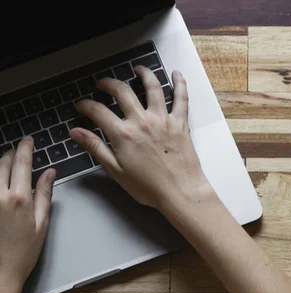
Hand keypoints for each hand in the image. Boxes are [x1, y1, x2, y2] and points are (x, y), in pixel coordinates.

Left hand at [0, 138, 54, 292]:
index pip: (22, 163)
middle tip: (18, 150)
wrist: (0, 272)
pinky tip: (1, 180)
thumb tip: (50, 172)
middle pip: (2, 163)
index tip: (28, 140)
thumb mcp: (42, 222)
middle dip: (11, 153)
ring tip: (7, 162)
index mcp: (19, 198)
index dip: (25, 147)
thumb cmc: (24, 251)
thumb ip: (44, 194)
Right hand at [70, 67, 214, 210]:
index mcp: (123, 134)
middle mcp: (142, 121)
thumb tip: (76, 132)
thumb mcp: (116, 170)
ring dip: (144, 74)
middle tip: (103, 84)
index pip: (98, 111)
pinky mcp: (181, 123)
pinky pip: (181, 98)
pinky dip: (180, 84)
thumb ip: (96, 148)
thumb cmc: (149, 187)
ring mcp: (163, 120)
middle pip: (122, 91)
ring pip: (152, 87)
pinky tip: (176, 74)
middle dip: (109, 83)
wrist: (180, 192)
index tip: (81, 105)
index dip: (85, 105)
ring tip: (137, 68)